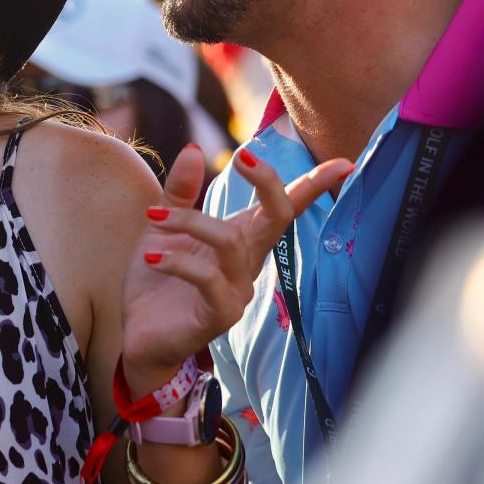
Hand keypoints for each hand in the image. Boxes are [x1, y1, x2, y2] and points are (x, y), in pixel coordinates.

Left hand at [121, 144, 353, 397]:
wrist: (139, 335)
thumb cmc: (157, 282)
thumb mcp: (163, 229)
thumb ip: (180, 192)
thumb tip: (192, 148)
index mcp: (240, 239)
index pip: (283, 208)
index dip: (313, 186)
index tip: (344, 162)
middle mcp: (248, 264)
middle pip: (277, 218)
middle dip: (269, 184)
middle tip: (244, 157)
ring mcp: (239, 291)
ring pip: (231, 242)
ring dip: (191, 222)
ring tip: (154, 218)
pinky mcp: (220, 316)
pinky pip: (208, 279)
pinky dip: (179, 261)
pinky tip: (153, 257)